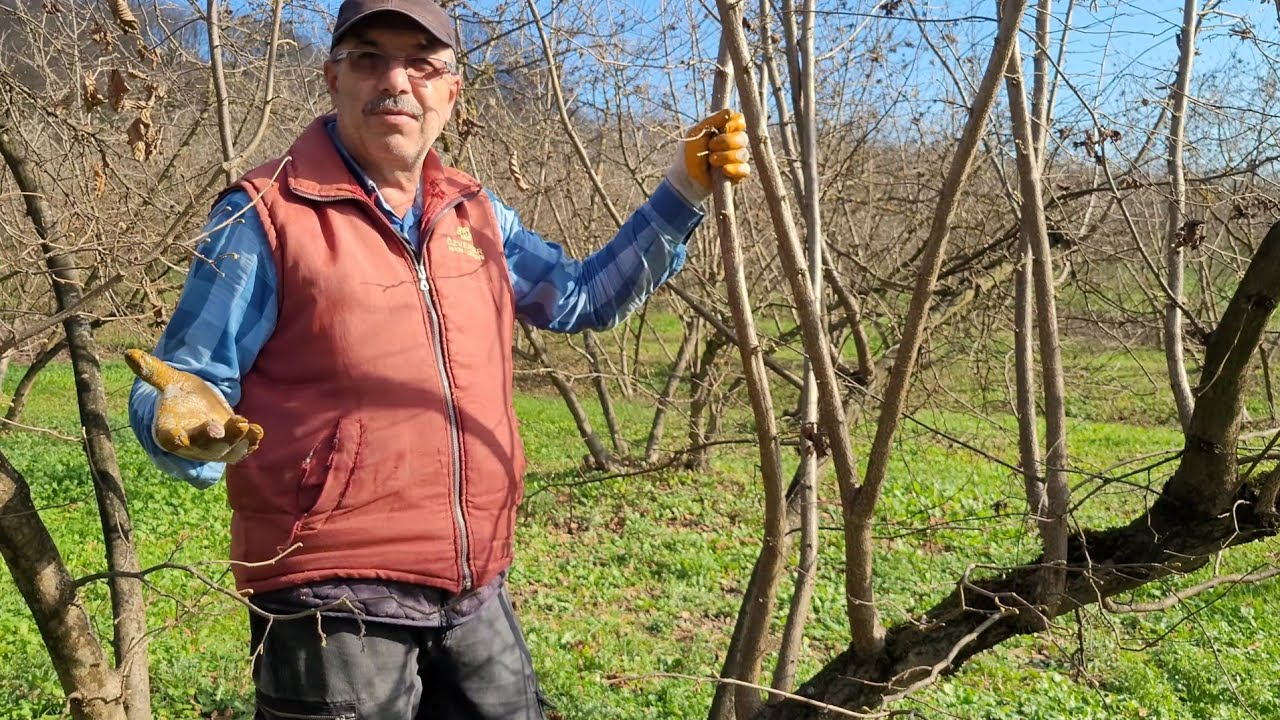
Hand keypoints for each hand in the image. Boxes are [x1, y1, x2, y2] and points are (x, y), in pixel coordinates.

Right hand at [125, 349, 263, 462]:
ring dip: (236, 441)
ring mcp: (212, 448)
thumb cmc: (179, 394)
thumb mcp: (168, 380)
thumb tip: (129, 353)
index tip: (178, 437)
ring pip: (224, 450)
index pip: (168, 438)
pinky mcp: (231, 446)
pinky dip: (249, 444)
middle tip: (218, 429)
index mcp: (169, 429)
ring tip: (247, 425)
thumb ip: (153, 371)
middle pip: (200, 445)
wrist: (195, 408)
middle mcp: (190, 444)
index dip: (174, 438)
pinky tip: (258, 433)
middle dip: (210, 438)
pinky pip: (240, 450)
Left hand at [666, 108, 750, 205]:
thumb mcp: (696, 132)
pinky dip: (734, 169)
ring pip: (743, 153)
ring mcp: (737, 159)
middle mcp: (734, 143)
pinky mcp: (738, 174)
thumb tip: (730, 111)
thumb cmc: (689, 154)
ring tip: (711, 160)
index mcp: (725, 130)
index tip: (721, 129)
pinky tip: (723, 170)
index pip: (740, 121)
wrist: (685, 178)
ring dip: (726, 156)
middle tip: (710, 146)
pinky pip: (745, 169)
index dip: (733, 124)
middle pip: (743, 137)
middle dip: (726, 142)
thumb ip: (712, 120)